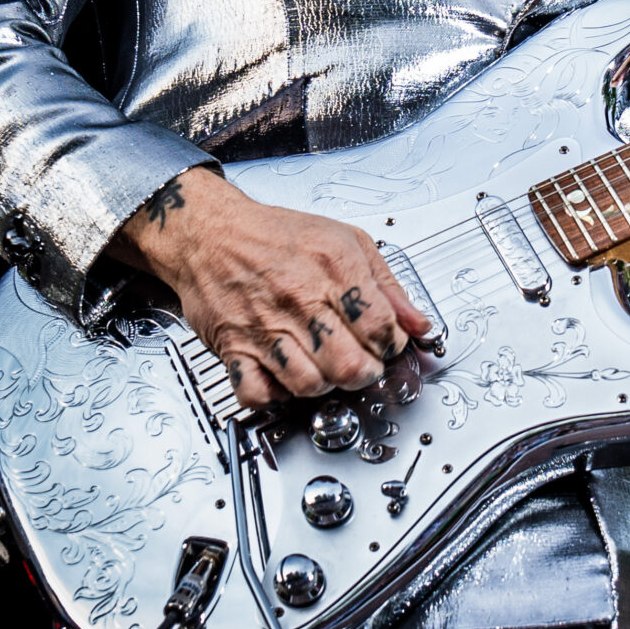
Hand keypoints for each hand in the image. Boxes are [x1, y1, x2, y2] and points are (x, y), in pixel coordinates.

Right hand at [107, 168, 430, 409]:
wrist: (210, 232)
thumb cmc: (277, 235)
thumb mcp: (346, 241)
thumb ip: (388, 285)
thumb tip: (419, 324)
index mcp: (334, 268)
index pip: (381, 328)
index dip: (392, 344)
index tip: (386, 344)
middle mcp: (299, 298)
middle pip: (350, 365)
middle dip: (365, 373)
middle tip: (362, 364)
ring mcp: (265, 326)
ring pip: (310, 384)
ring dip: (325, 386)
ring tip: (326, 369)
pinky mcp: (234, 346)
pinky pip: (258, 392)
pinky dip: (276, 396)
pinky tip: (286, 378)